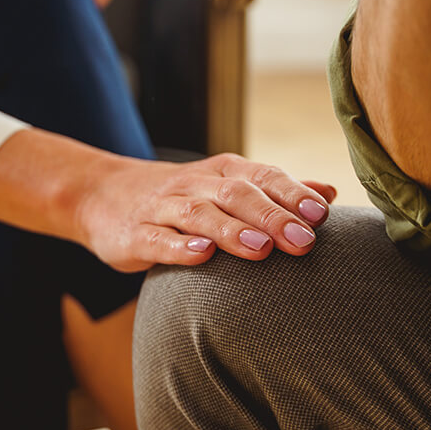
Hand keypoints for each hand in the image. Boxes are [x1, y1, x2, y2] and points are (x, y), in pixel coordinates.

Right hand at [74, 153, 336, 272]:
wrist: (101, 194)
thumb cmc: (179, 198)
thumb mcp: (225, 185)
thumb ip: (275, 191)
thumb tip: (329, 194)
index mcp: (222, 173)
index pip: (262, 177)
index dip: (292, 194)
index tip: (322, 215)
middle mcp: (195, 186)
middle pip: (236, 195)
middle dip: (271, 217)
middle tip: (303, 242)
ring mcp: (163, 209)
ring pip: (199, 215)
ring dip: (231, 230)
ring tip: (260, 249)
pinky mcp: (136, 234)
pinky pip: (157, 239)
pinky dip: (178, 247)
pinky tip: (200, 256)